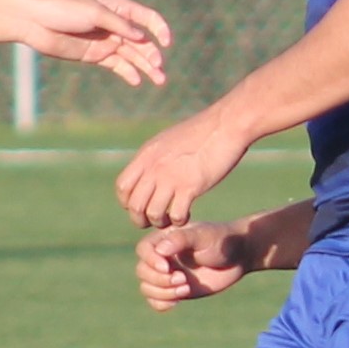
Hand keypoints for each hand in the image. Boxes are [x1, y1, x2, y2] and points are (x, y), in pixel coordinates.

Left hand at [8, 0, 168, 88]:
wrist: (35, 21)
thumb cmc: (63, 9)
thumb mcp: (94, 12)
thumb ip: (119, 24)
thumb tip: (141, 37)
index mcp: (118, 7)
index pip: (147, 18)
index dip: (160, 29)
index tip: (166, 43)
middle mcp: (116, 24)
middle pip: (142, 41)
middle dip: (153, 55)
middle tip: (159, 69)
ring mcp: (106, 40)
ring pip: (132, 55)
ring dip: (146, 67)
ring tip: (158, 80)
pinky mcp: (95, 54)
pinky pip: (117, 65)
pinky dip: (128, 72)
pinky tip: (136, 81)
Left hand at [116, 106, 254, 228]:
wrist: (226, 125)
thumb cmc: (203, 132)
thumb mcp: (169, 140)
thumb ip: (156, 157)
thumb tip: (149, 170)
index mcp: (147, 155)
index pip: (122, 187)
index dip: (128, 202)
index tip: (143, 205)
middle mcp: (154, 168)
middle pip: (134, 205)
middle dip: (141, 219)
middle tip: (156, 220)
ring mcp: (171, 177)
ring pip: (152, 214)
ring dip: (161, 222)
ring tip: (171, 219)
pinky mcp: (191, 186)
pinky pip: (176, 215)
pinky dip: (179, 221)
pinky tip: (187, 215)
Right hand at [137, 221, 250, 309]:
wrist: (238, 257)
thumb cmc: (221, 241)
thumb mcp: (203, 236)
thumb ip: (182, 239)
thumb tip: (160, 250)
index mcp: (164, 238)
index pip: (143, 250)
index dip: (151, 261)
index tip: (168, 267)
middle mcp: (161, 257)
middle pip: (142, 271)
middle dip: (159, 280)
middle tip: (183, 279)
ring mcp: (166, 274)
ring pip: (147, 287)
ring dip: (162, 292)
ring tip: (186, 288)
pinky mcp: (173, 289)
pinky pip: (155, 300)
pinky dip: (161, 304)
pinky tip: (178, 301)